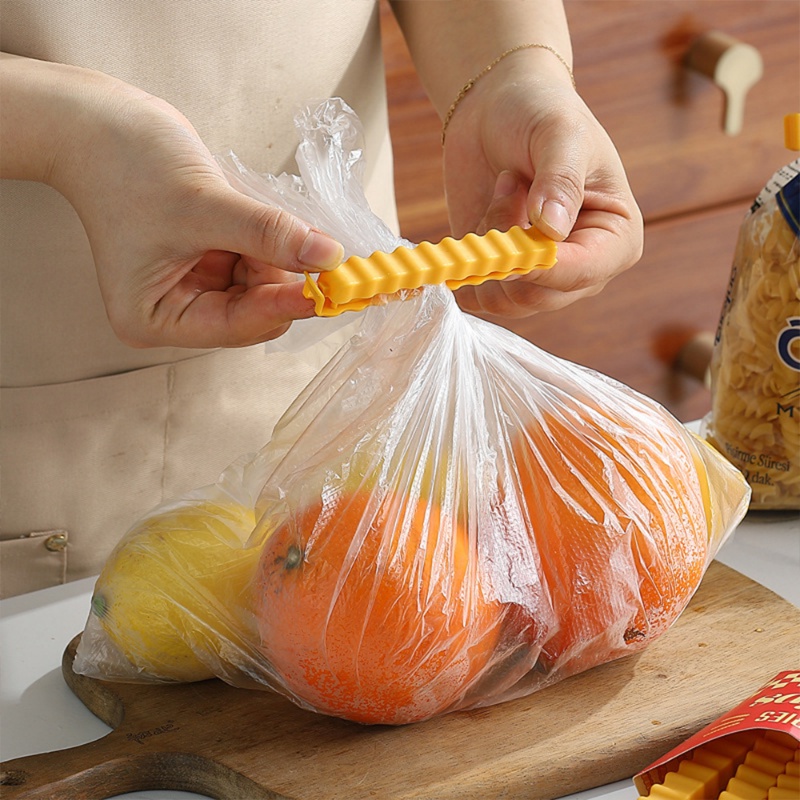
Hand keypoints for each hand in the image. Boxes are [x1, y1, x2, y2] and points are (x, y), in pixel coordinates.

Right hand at [51, 77, 342, 347]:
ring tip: (288, 224)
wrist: (97, 123)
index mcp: (155, 317)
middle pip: (255, 312)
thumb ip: (268, 234)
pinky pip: (258, 263)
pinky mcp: (211, 261)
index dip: (286, 306)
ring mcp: (195, 286)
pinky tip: (284, 224)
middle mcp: (176, 312)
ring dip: (283, 259)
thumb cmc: (127, 165)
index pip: (237, 325)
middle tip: (327, 253)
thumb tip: (330, 257)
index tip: (332, 288)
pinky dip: (277, 246)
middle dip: (286, 282)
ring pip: (262, 288)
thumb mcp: (203, 205)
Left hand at [443, 55, 642, 318]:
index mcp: (616, 239)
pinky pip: (475, 294)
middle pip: (539, 297)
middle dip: (511, 245)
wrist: (497, 109)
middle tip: (510, 184)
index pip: (584, 273)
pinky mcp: (498, 276)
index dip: (544, 265)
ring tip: (504, 191)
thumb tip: (552, 231)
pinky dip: (469, 258)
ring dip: (491, 243)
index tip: (514, 237)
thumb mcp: (559, 134)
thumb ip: (560, 181)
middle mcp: (580, 269)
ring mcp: (538, 278)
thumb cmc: (541, 113)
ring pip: (502, 298)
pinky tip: (485, 214)